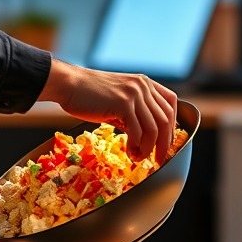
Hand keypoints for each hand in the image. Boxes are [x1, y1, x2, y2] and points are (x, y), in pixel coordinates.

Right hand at [38, 59, 177, 163]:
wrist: (68, 84)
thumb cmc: (88, 94)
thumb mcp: (118, 98)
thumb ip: (134, 112)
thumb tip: (145, 136)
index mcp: (144, 83)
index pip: (171, 103)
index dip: (173, 125)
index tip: (167, 141)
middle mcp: (142, 86)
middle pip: (166, 119)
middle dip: (165, 143)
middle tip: (159, 159)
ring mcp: (134, 94)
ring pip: (153, 128)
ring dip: (148, 148)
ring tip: (138, 158)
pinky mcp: (123, 104)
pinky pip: (137, 132)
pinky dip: (136, 146)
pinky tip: (129, 152)